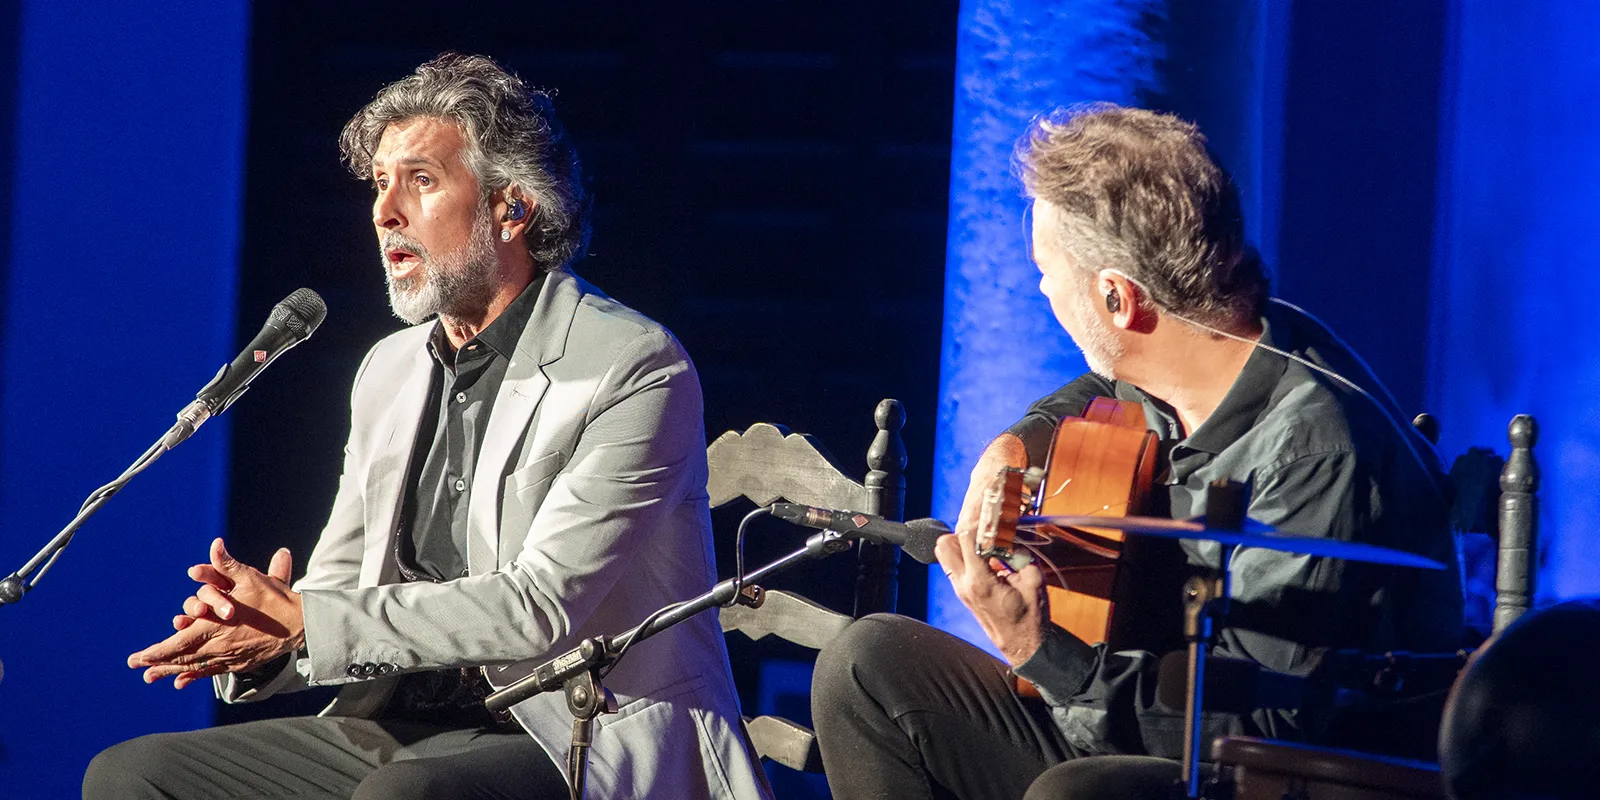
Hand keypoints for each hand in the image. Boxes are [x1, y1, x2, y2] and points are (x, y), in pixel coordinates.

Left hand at [129, 538, 304, 688]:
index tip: (138, 657)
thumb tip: (215, 544)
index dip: (156, 651)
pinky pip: (212, 671)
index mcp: (216, 627)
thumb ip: (228, 564)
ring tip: (152, 677)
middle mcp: (219, 646)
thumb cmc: (275, 600)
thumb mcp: (250, 579)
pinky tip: (183, 680)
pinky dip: (194, 675)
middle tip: (137, 667)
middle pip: (182, 658)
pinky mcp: (240, 661)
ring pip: (195, 667)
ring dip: (172, 671)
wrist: (302, 624)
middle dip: (157, 663)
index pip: (178, 642)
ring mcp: (230, 656)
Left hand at [939, 434, 1046, 665]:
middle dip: (964, 531)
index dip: (980, 523)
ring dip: (961, 542)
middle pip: (945, 543)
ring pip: (944, 553)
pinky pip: (953, 564)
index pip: (966, 538)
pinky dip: (964, 554)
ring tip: (984, 544)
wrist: (1022, 644)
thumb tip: (1011, 536)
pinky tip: (985, 557)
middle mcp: (964, 584)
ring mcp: (959, 589)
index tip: (993, 518)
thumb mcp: (1034, 581)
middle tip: (984, 531)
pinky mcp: (961, 591)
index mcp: (981, 580)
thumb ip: (1021, 555)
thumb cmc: (1031, 615)